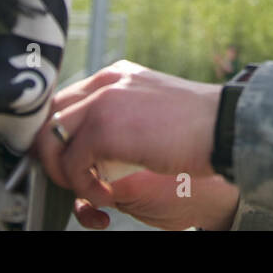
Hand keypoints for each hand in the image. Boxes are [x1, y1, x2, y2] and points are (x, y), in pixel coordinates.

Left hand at [33, 60, 235, 227]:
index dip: (60, 136)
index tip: (68, 163)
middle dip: (52, 154)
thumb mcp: (151, 112)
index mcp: (116, 76)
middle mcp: (105, 82)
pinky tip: (108, 197)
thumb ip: (122, 118)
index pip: (66, 100)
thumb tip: (93, 150)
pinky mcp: (104, 127)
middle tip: (73, 181)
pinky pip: (72, 164)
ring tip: (94, 191)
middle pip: (49, 116)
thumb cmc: (198, 128)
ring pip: (51, 139)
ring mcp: (102, 102)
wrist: (223, 126)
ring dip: (65, 174)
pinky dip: (85, 188)